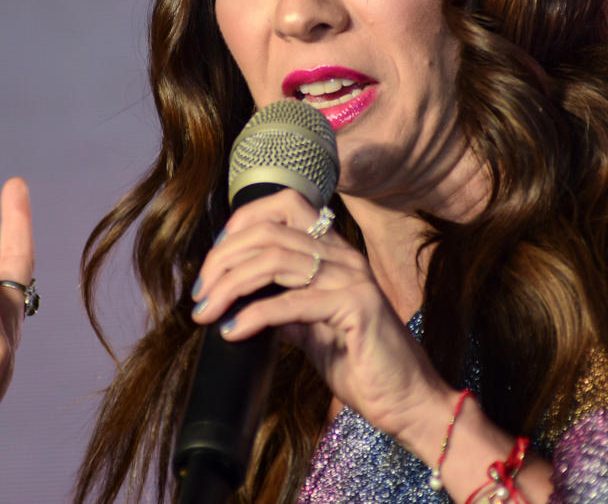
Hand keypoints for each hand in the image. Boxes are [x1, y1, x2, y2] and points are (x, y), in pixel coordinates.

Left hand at [189, 189, 449, 444]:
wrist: (408, 401)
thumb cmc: (362, 365)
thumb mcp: (312, 328)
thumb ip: (284, 305)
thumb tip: (240, 299)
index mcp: (335, 253)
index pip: (285, 205)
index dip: (242, 221)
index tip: (214, 259)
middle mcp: (344, 256)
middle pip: (268, 232)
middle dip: (223, 259)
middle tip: (199, 293)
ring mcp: (352, 278)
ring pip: (275, 259)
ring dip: (230, 285)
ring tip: (206, 312)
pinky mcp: (355, 307)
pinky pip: (292, 302)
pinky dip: (254, 315)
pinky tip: (233, 331)